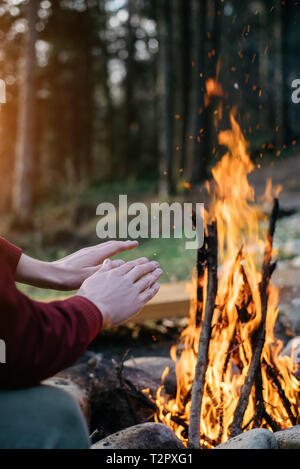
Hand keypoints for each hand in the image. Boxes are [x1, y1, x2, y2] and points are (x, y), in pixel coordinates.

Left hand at [15, 240, 137, 290]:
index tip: (136, 243)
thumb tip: (122, 263)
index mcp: (95, 254)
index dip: (126, 245)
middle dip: (122, 244)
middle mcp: (91, 250)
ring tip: (121, 249)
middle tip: (132, 244)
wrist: (50, 275)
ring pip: (103, 247)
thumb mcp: (91, 275)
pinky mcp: (80, 256)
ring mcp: (85, 252)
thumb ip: (107, 269)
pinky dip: (106, 252)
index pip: (115, 247)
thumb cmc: (69, 278)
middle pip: (110, 245)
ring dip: (114, 247)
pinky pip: (97, 251)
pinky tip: (104, 258)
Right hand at [77, 257, 162, 326]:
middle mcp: (126, 280)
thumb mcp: (93, 279)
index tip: (145, 260)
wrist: (93, 311)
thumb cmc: (89, 296)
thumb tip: (108, 261)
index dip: (139, 262)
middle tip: (156, 264)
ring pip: (147, 280)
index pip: (130, 265)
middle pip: (141, 270)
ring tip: (159, 271)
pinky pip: (148, 294)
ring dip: (154, 275)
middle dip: (149, 266)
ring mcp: (132, 291)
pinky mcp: (137, 303)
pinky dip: (154, 289)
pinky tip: (157, 285)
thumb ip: (103, 270)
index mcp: (115, 274)